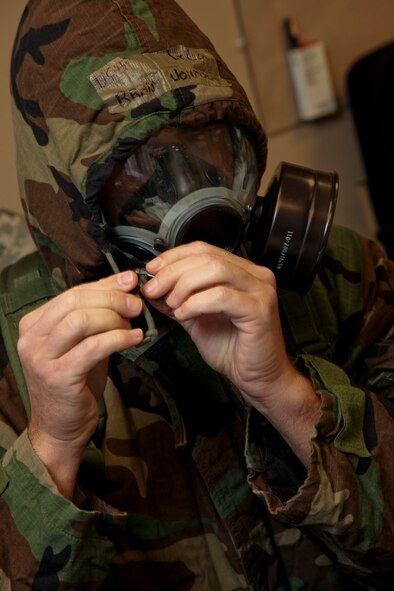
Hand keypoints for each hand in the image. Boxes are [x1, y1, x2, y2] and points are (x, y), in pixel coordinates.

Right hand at [17, 271, 143, 496]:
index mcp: (34, 324)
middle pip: (76, 301)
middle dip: (112, 298)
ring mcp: (41, 357)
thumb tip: (124, 282)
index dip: (105, 284)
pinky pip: (93, 347)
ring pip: (82, 320)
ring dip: (115, 319)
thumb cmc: (75, 382)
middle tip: (136, 305)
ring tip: (133, 325)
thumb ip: (98, 314)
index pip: (72, 293)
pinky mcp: (57, 375)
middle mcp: (32, 337)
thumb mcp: (83, 342)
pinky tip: (135, 339)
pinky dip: (119, 339)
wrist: (60, 427)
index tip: (131, 281)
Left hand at [143, 242, 319, 464]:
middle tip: (153, 289)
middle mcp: (255, 275)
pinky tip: (185, 314)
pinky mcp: (260, 309)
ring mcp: (260, 290)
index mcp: (242, 271)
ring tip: (171, 303)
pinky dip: (196, 303)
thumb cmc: (234, 350)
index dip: (174, 256)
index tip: (152, 269)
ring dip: (184, 285)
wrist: (258, 378)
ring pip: (214, 270)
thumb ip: (178, 300)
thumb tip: (152, 286)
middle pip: (206, 257)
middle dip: (172, 272)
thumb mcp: (197, 318)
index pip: (204, 249)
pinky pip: (221, 296)